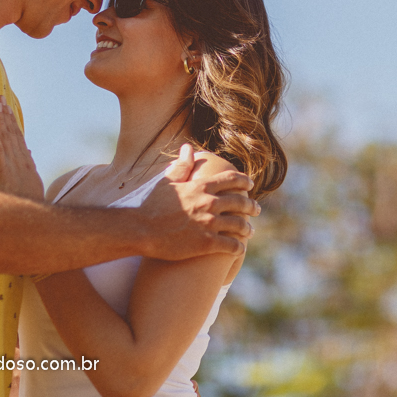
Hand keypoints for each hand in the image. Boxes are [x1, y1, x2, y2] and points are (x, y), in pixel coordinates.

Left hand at [0, 96, 44, 201]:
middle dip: (7, 115)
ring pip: (8, 139)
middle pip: (13, 134)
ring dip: (3, 120)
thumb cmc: (27, 207)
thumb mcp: (32, 186)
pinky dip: (0, 137)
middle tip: (0, 97)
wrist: (31, 221)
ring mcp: (15, 167)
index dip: (12, 122)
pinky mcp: (7, 173)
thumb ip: (29, 167)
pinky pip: (2, 152)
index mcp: (27, 165)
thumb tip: (28, 150)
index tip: (7, 108)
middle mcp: (22, 162)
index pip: (19, 139)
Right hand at [139, 144, 259, 258]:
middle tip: (256, 209)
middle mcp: (209, 203)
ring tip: (250, 231)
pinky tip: (240, 248)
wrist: (139, 230)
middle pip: (240, 203)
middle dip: (251, 206)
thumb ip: (180, 166)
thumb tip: (187, 148)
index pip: (231, 180)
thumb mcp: (166, 182)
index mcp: (201, 186)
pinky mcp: (205, 243)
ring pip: (239, 225)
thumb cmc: (149, 205)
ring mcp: (209, 223)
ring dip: (247, 228)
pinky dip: (238, 247)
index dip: (243, 182)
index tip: (250, 185)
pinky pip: (230, 245)